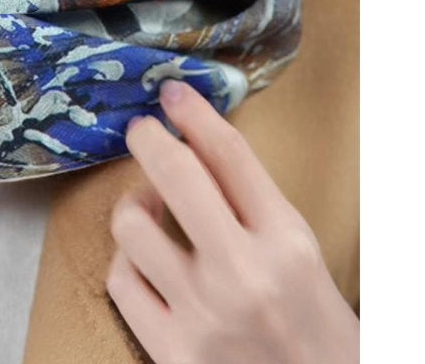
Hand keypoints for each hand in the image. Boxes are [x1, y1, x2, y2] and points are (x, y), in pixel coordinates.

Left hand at [106, 80, 358, 363]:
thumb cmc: (309, 322)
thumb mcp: (297, 250)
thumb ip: (250, 200)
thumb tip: (193, 142)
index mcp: (286, 242)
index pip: (230, 155)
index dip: (194, 113)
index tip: (172, 92)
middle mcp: (243, 274)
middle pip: (176, 175)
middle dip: (149, 138)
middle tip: (141, 129)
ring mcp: (202, 314)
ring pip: (131, 226)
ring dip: (133, 205)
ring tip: (146, 206)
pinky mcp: (171, 351)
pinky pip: (120, 280)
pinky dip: (126, 261)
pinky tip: (142, 259)